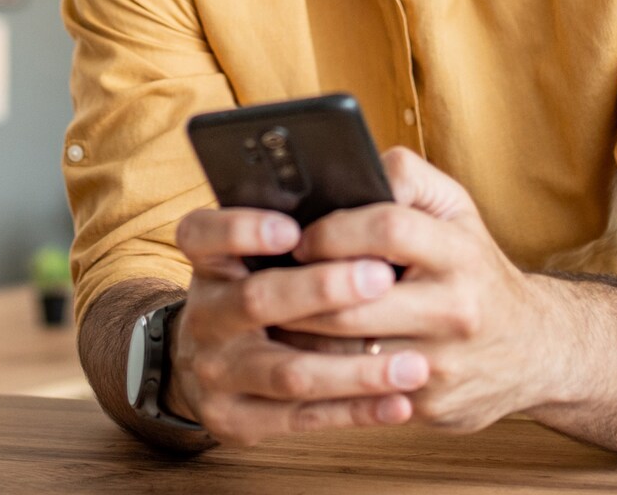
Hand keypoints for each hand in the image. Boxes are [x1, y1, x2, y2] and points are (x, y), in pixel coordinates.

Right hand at [167, 206, 431, 446]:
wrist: (214, 368)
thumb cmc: (265, 291)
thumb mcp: (258, 256)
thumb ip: (301, 225)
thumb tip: (362, 198)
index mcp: (209, 263)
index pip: (203, 234)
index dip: (242, 229)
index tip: (293, 229)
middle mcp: (205, 316)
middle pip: (256, 299)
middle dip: (320, 289)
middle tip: (379, 277)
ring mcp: (216, 371)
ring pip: (288, 371)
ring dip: (355, 370)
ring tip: (413, 365)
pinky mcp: (236, 418)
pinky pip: (302, 418)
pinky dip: (355, 411)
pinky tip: (400, 402)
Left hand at [284, 147, 544, 432]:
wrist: (535, 350)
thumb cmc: (475, 269)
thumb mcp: (457, 212)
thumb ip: (407, 179)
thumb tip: (350, 165)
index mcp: (461, 252)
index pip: (388, 228)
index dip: (333, 231)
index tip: (301, 238)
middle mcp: (457, 309)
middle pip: (353, 301)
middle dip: (301, 292)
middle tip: (268, 283)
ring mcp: (443, 364)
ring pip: (345, 354)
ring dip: (299, 336)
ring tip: (273, 317)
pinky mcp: (430, 406)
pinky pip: (357, 392)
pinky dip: (323, 373)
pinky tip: (302, 356)